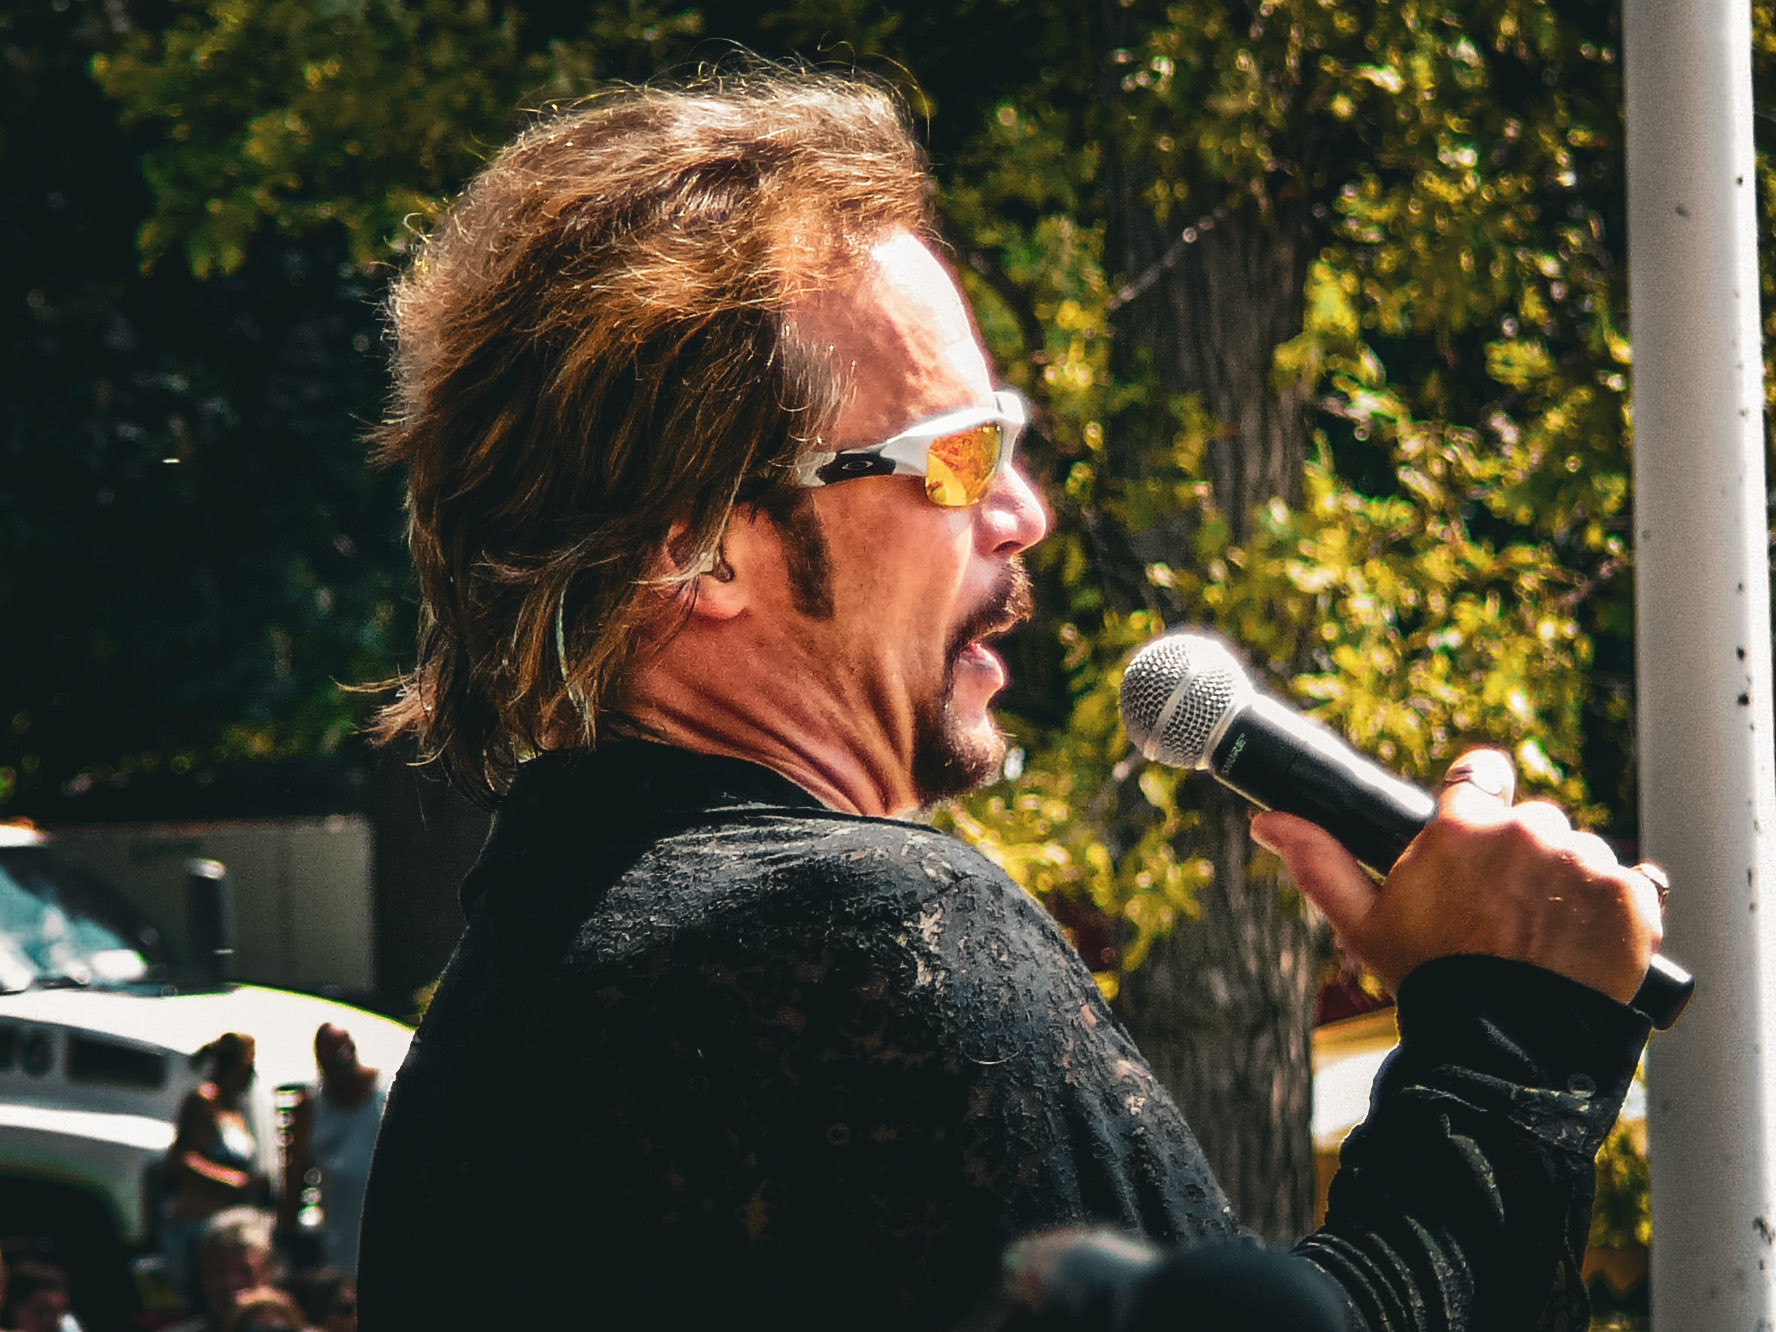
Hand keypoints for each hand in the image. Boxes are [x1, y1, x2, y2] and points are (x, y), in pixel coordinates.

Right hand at [1250, 748, 1664, 1003]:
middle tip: (1502, 912)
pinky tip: (1583, 945)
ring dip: (1566, 884)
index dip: (1478, 802)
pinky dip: (1613, 912)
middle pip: (1531, 820)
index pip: (1480, 770)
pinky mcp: (1634, 898)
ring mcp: (1585, 863)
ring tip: (1543, 938)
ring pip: (1579, 853)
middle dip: (1520, 856)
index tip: (1478, 836)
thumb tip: (1267, 819)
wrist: (1504, 1052)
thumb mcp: (1363, 922)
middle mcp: (1528, 830)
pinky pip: (1632, 884)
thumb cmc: (1429, 982)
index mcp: (1462, 825)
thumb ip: (1318, 861)